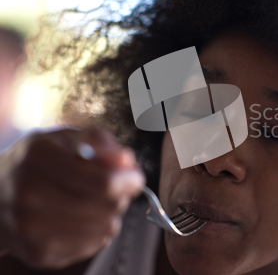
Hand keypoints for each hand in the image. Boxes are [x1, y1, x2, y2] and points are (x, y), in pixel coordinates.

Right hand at [0, 128, 144, 268]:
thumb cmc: (40, 162)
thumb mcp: (66, 138)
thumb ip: (100, 143)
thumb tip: (126, 161)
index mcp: (37, 156)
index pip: (102, 181)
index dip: (128, 180)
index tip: (136, 177)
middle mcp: (28, 193)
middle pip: (105, 206)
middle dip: (120, 196)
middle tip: (114, 188)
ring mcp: (29, 228)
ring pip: (103, 228)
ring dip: (110, 214)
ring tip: (96, 202)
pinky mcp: (37, 253)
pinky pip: (92, 246)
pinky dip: (97, 232)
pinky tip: (84, 218)